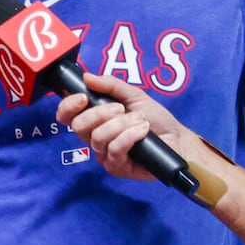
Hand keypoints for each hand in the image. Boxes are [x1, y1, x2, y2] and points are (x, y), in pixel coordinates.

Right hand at [60, 73, 196, 183]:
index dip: (68, 107)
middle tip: (121, 109)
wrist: (177, 138)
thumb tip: (87, 77)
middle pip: (78, 127)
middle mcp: (94, 138)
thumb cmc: (155, 119)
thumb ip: (111, 85)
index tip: (84, 97)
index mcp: (94, 120)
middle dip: (100, 113)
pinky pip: (114, 150)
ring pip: (98, 138)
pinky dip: (130, 137)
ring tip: (140, 121)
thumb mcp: (134, 95)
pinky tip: (142, 131)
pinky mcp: (116, 168)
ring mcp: (104, 155)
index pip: (66, 116)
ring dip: (122, 125)